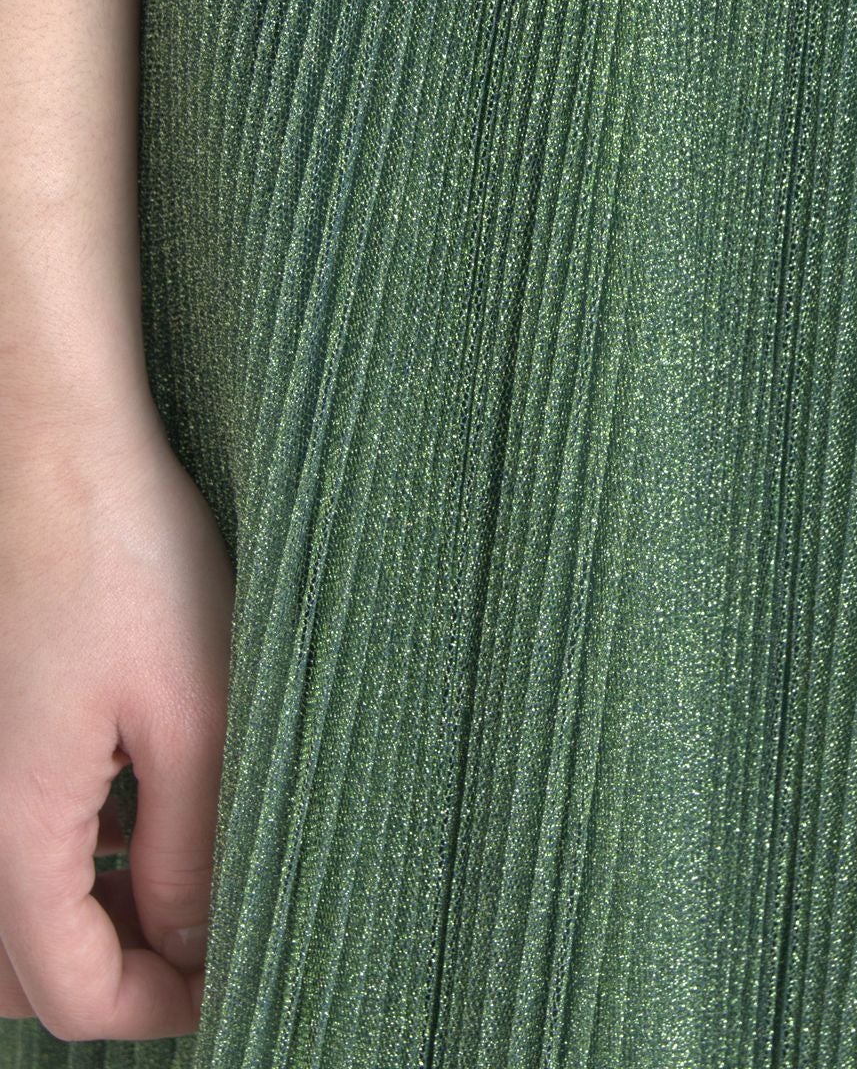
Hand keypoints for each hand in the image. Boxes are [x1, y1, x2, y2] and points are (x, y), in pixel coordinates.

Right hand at [0, 399, 233, 1040]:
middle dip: (123, 974)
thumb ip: (192, 844)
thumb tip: (201, 948)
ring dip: (87, 922)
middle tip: (213, 935)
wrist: (52, 446)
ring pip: (8, 913)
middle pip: (27, 971)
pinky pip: (8, 838)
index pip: (72, 993)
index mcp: (13, 827)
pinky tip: (136, 806)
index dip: (161, 1008)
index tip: (236, 979)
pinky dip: (60, 859)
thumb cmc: (126, 558)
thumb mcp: (192, 709)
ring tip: (184, 873)